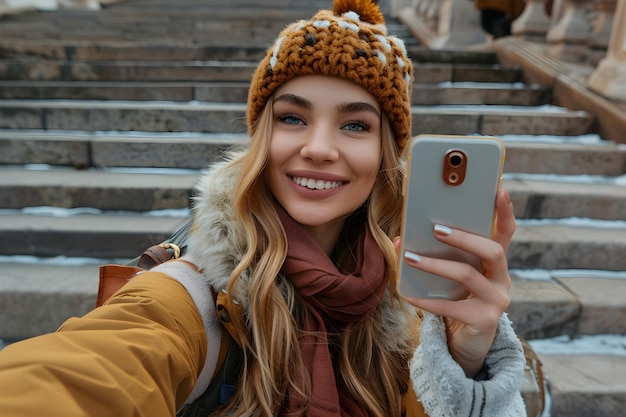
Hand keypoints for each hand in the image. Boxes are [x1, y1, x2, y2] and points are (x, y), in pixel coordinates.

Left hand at [395, 189, 515, 376]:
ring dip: (436, 265)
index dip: (505, 212)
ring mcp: (497, 301)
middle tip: (436, 228)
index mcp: (495, 263)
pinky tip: (408, 295)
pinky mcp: (484, 321)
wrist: (464, 343)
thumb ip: (433, 256)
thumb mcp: (447, 277)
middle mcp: (502, 279)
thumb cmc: (455, 301)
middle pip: (492, 250)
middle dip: (464, 238)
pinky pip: (452, 307)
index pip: (506, 233)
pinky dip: (427, 300)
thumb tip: (400, 237)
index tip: (499, 190)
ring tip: (411, 257)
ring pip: (468, 275)